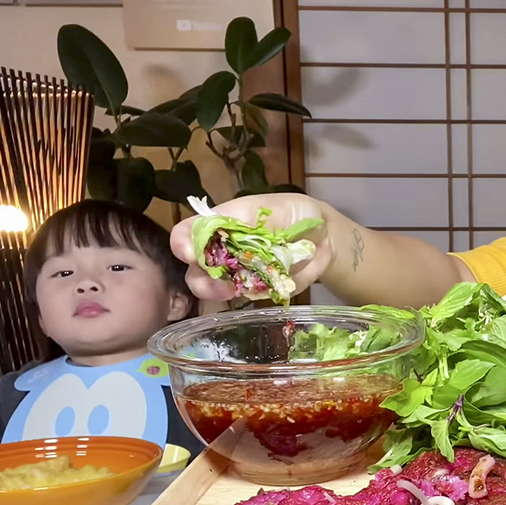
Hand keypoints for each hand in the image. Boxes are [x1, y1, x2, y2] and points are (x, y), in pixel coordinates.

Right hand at [170, 193, 334, 301]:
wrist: (323, 237)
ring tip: (236, 291)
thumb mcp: (277, 206)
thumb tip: (231, 228)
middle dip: (201, 280)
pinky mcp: (257, 290)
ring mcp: (237, 274)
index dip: (182, 243)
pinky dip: (253, 297)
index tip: (188, 252)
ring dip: (220, 294)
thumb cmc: (296, 213)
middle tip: (220, 284)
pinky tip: (267, 289)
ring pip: (213, 290)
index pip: (188, 232)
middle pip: (195, 270)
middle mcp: (221, 251)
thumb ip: (253, 218)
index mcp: (220, 224)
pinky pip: (247, 299)